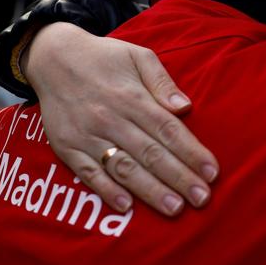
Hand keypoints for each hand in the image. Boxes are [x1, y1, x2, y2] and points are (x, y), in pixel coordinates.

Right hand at [23, 22, 218, 215]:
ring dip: (150, 191)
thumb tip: (185, 106)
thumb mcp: (138, 56)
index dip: (192, 152)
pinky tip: (127, 207)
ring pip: (124, 168)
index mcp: (133, 97)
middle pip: (151, 153)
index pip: (169, 129)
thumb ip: (162, 81)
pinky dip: (107, 191)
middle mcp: (111, 118)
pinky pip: (88, 174)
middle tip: (202, 199)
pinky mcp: (67, 147)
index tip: (212, 172)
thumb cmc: (104, 57)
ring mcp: (88, 135)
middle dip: (179, 178)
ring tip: (174, 208)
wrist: (53, 57)